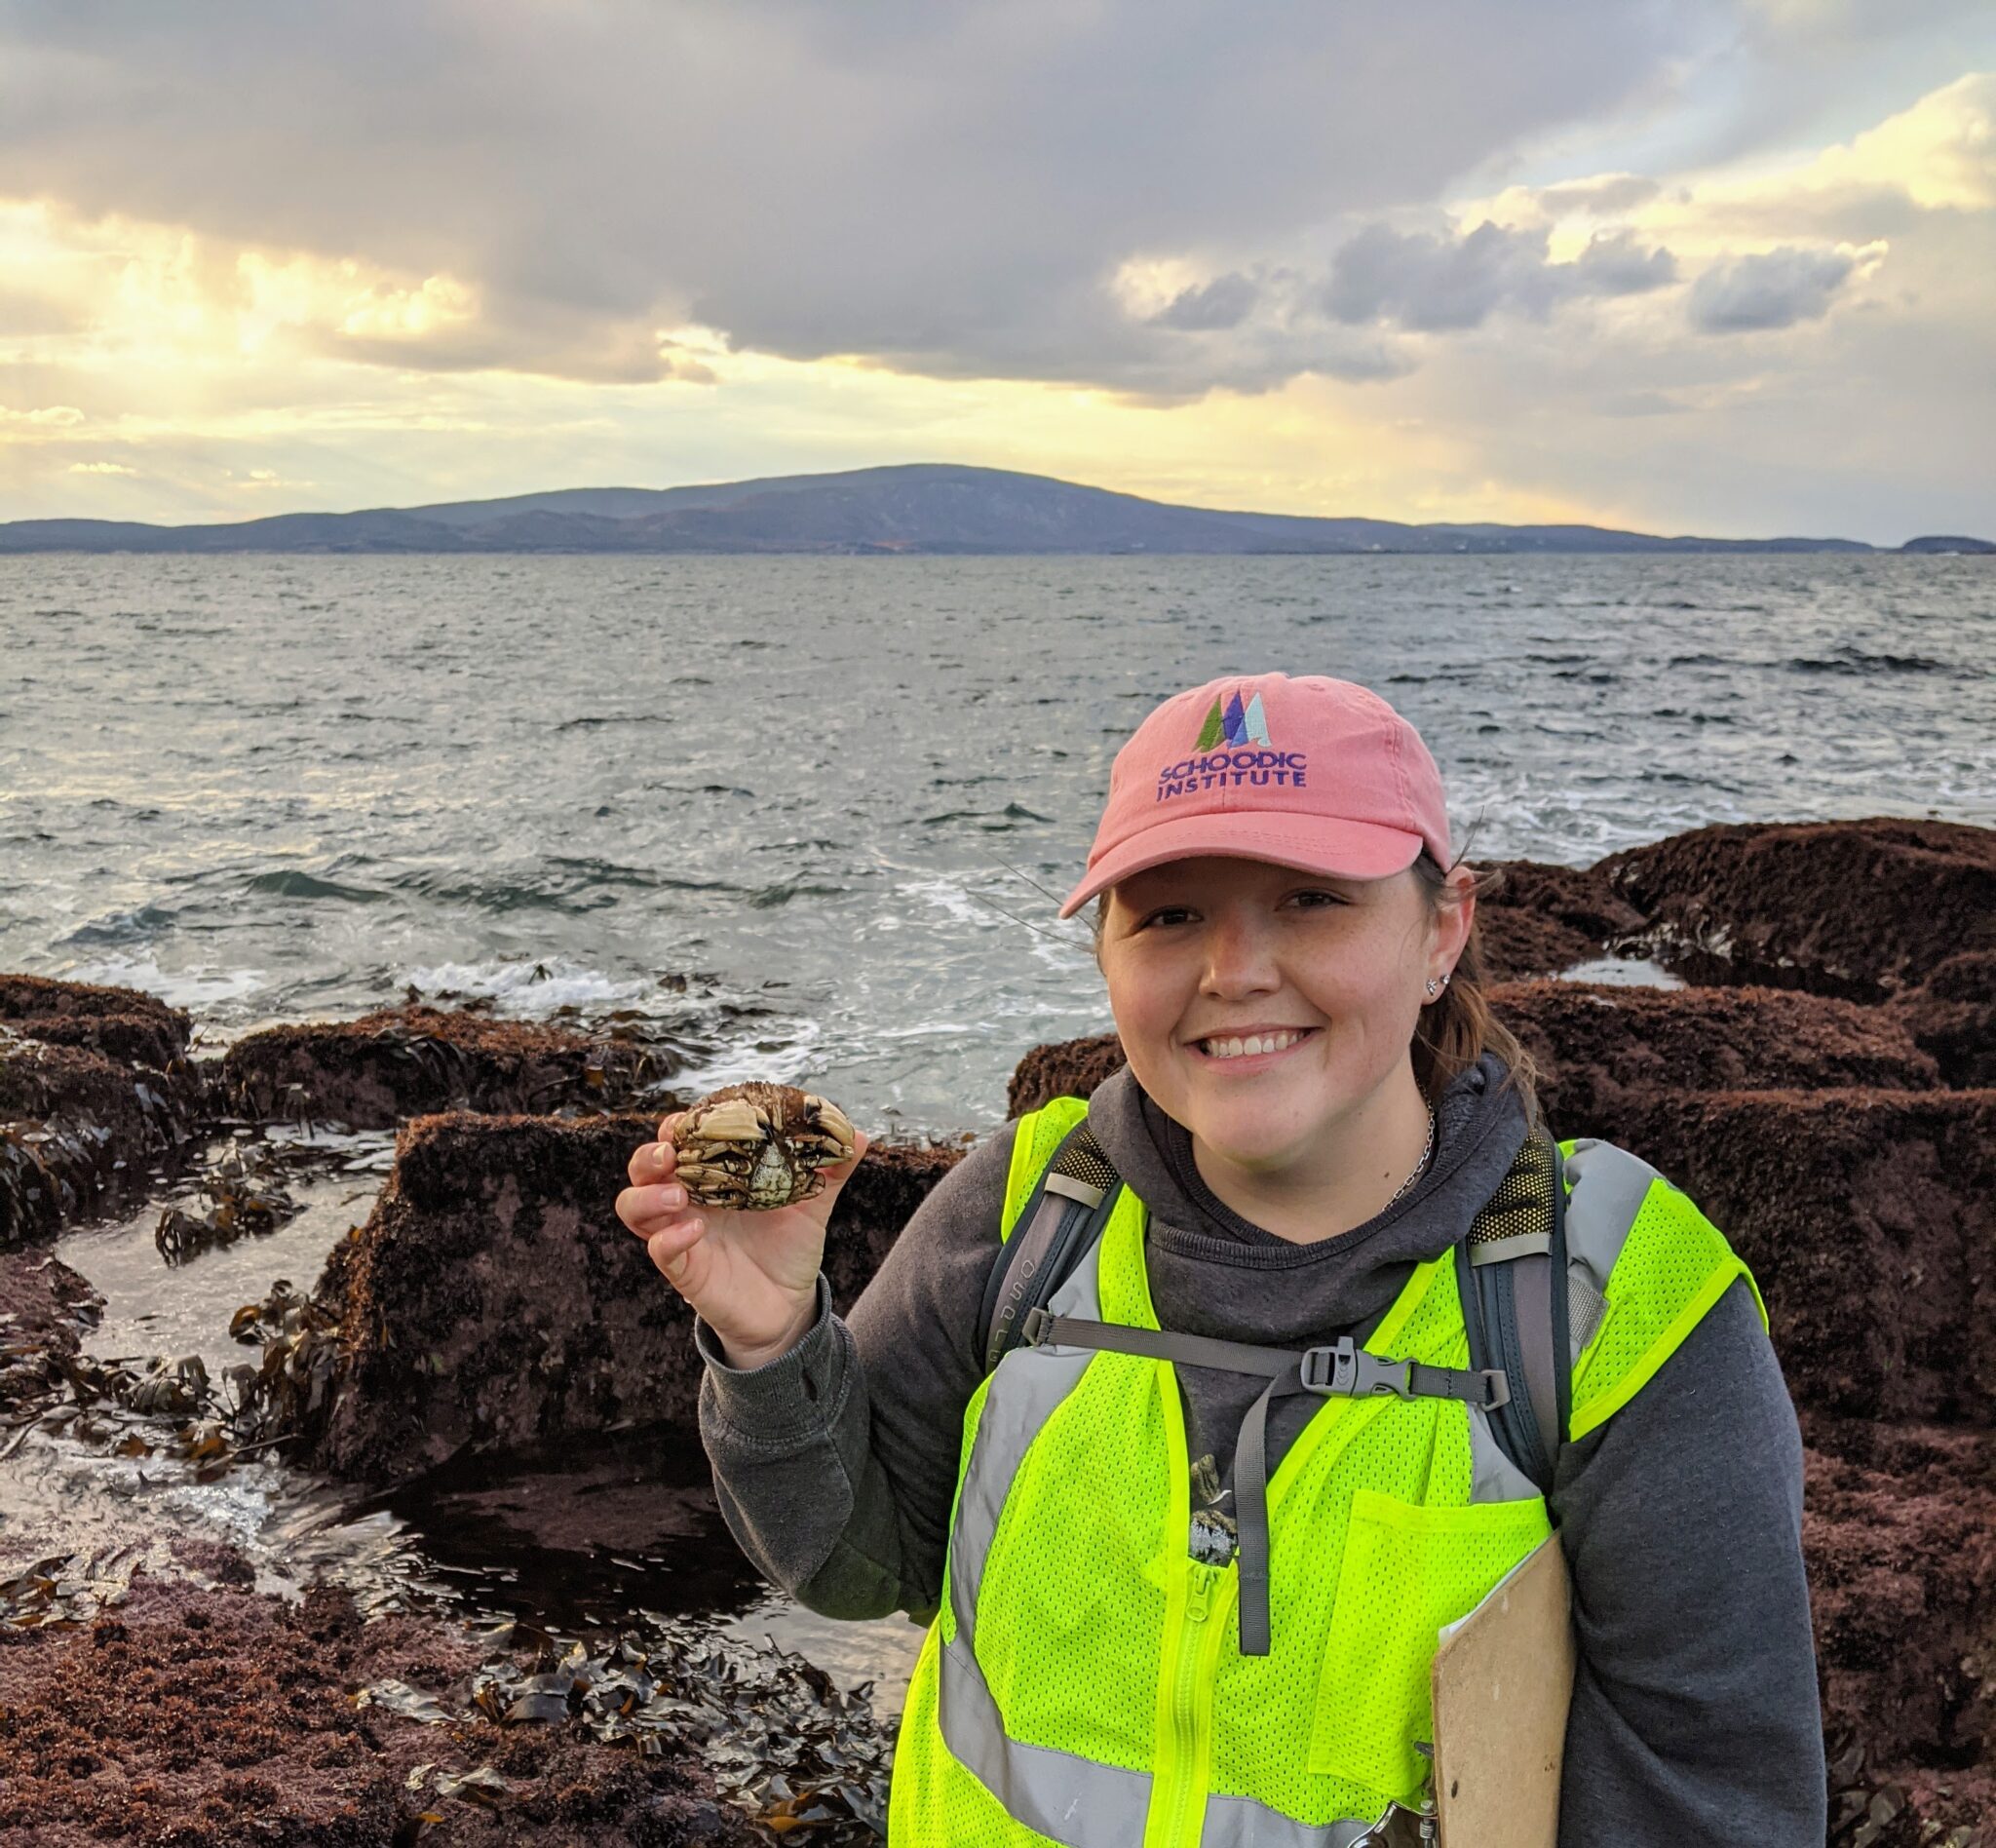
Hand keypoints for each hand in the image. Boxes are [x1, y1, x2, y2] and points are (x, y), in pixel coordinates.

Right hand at [616, 1112, 870, 1368]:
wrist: (790, 1306)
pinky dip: (669, 1237)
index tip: (693, 1116)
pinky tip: (695, 1230)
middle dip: (649, 1154)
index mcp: (713, 1175)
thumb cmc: (790, 1248)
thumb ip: (832, 1170)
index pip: (679, 1140)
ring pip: (633, 1207)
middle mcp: (688, 1201)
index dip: (679, 1124)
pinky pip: (658, 1250)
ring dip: (648, 1194)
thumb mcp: (813, 1204)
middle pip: (643, 1168)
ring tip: (679, 1194)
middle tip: (671, 1151)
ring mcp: (680, 1234)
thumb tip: (859, 1134)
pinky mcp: (684, 1269)